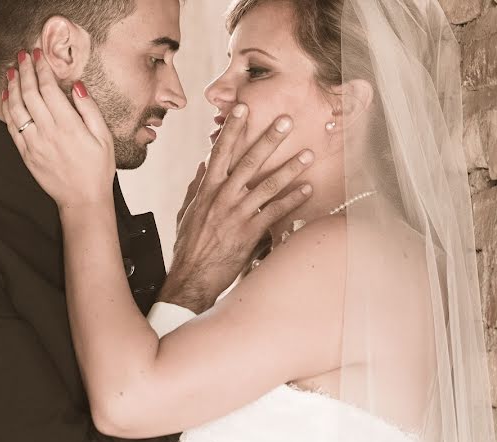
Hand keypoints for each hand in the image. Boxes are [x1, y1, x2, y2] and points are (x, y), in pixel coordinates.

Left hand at [2, 49, 114, 208]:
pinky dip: (7, 109)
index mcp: (68, 126)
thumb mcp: (103, 137)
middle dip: (25, 71)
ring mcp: (34, 144)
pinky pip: (11, 128)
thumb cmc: (98, 168)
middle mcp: (48, 133)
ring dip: (12, 87)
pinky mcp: (26, 155)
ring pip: (16, 109)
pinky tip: (7, 96)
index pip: (49, 89)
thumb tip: (76, 86)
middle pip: (30, 94)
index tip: (38, 54)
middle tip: (22, 55)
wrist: (83, 200)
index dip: (42, 69)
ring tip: (11, 70)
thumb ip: (89, 109)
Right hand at [160, 105, 314, 312]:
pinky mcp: (250, 233)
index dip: (232, 130)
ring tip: (308, 152)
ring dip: (290, 167)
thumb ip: (198, 188)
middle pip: (248, 162)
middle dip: (268, 139)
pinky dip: (292, 200)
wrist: (191, 277)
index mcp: (206, 190)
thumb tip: (204, 166)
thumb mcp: (188, 212)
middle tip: (285, 120)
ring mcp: (237, 215)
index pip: (220, 152)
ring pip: (268, 184)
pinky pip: (276, 212)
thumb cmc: (188, 245)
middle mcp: (222, 198)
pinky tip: (307, 189)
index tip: (243, 108)